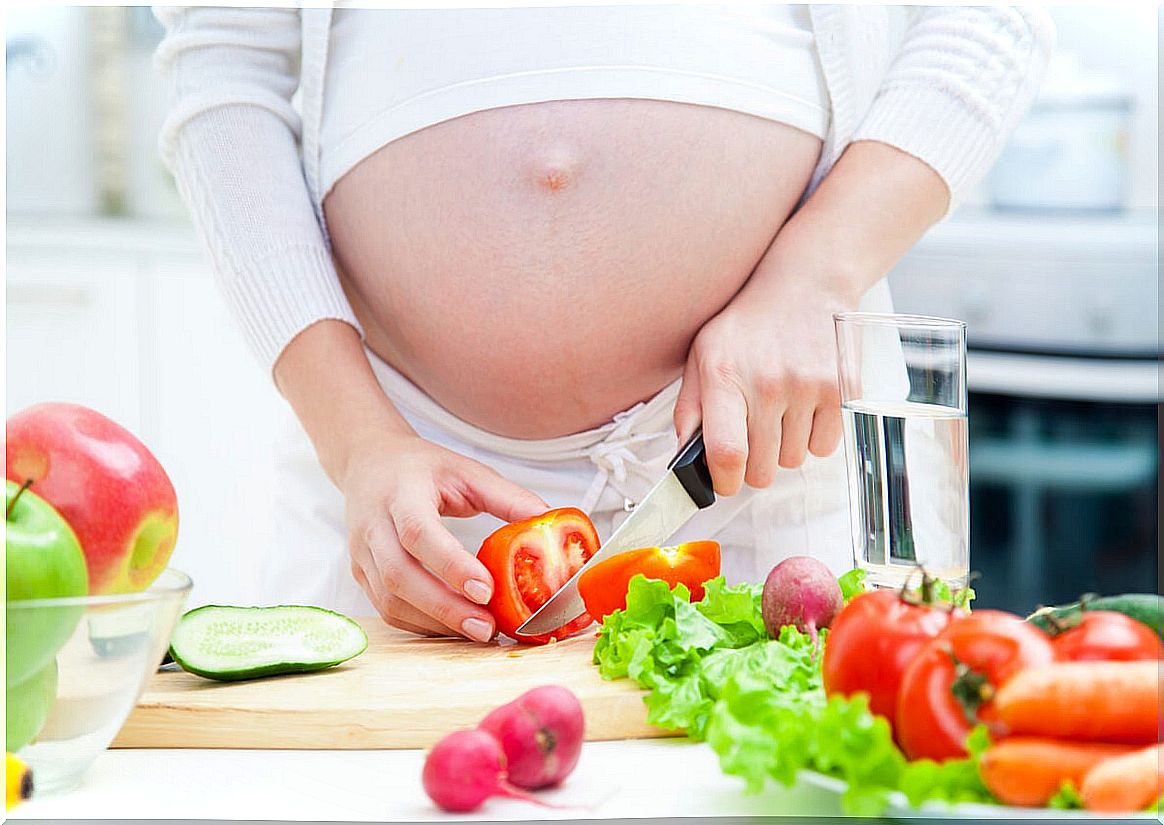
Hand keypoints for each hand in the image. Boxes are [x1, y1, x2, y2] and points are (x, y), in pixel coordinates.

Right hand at [340, 432, 547, 641]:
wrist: (370, 463)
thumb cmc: (422, 468)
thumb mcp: (467, 472)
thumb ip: (508, 497)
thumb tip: (549, 521)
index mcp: (401, 493)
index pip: (419, 532)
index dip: (451, 564)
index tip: (486, 590)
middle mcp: (373, 525)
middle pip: (399, 575)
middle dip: (445, 607)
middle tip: (487, 628)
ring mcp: (362, 553)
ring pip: (390, 600)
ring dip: (434, 622)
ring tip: (477, 632)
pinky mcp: (361, 574)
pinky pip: (387, 609)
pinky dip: (421, 625)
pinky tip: (453, 628)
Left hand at [673, 271, 854, 495]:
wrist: (804, 286)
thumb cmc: (747, 325)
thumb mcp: (702, 355)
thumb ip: (689, 409)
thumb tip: (685, 456)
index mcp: (723, 375)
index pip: (727, 453)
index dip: (724, 481)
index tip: (723, 481)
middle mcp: (766, 382)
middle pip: (762, 469)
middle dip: (753, 465)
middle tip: (752, 437)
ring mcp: (807, 386)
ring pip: (792, 461)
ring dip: (783, 449)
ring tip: (778, 413)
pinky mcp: (841, 389)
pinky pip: (824, 448)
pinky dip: (812, 439)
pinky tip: (802, 410)